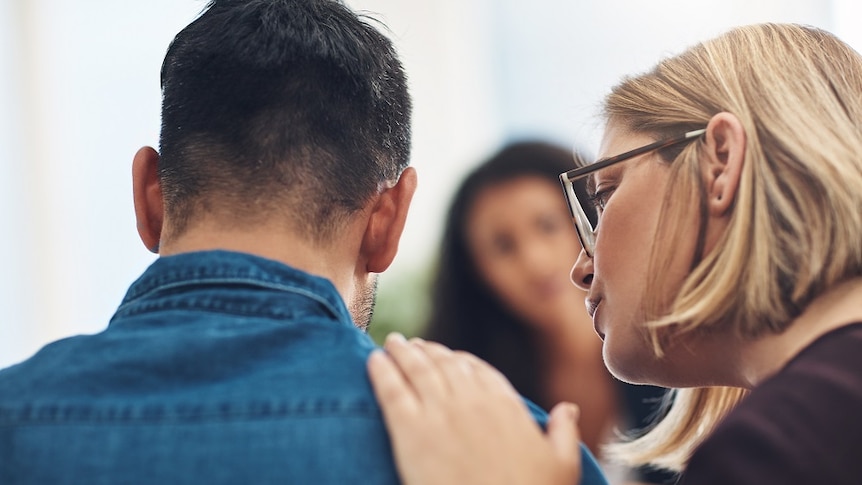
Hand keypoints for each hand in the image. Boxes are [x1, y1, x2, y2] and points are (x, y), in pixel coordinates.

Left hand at [367, 333, 582, 484]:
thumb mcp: (561, 464)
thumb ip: (563, 431)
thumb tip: (568, 408)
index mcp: (504, 404)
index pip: (477, 370)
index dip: (460, 360)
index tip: (449, 356)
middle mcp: (470, 401)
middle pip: (444, 364)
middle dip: (428, 351)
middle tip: (414, 345)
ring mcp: (438, 413)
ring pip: (416, 370)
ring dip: (402, 352)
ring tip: (392, 343)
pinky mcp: (409, 433)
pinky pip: (391, 391)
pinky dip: (381, 372)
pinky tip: (372, 360)